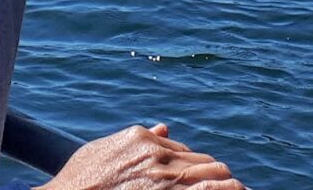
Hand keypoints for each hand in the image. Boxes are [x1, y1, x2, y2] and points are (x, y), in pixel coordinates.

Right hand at [42, 123, 245, 189]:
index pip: (185, 152)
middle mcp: (158, 156)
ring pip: (215, 179)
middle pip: (206, 164)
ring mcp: (165, 180)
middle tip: (234, 189)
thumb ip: (136, 139)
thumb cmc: (78, 182)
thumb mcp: (102, 151)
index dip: (197, 169)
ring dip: (231, 188)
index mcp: (142, 140)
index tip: (205, 179)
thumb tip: (164, 128)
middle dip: (218, 178)